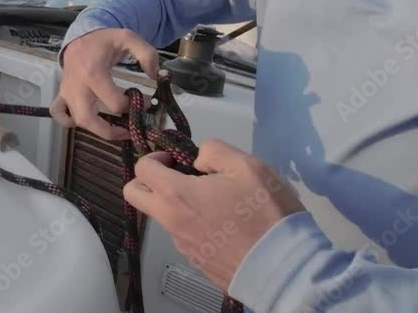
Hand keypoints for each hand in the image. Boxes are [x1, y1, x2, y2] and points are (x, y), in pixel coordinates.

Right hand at [50, 28, 158, 139]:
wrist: (80, 37)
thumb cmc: (104, 41)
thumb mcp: (128, 38)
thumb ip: (147, 54)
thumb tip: (155, 76)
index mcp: (93, 73)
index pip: (114, 102)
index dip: (135, 106)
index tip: (147, 102)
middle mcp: (77, 86)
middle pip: (89, 120)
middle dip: (111, 131)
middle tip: (130, 130)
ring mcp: (67, 93)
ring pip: (77, 121)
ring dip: (98, 130)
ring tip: (117, 129)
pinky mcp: (62, 95)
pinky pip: (60, 115)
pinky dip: (71, 122)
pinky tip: (89, 121)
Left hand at [124, 140, 304, 289]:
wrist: (282, 266)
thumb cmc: (264, 213)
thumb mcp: (247, 166)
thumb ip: (214, 151)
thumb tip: (197, 160)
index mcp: (176, 195)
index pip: (141, 169)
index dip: (154, 157)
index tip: (175, 159)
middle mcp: (170, 222)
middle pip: (134, 195)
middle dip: (148, 180)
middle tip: (179, 176)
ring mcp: (181, 245)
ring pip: (161, 217)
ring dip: (176, 204)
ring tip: (214, 202)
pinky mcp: (195, 261)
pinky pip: (183, 235)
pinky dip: (193, 224)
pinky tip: (224, 224)